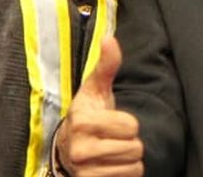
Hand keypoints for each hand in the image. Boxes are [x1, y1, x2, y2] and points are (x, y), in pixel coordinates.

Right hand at [57, 37, 142, 176]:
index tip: (113, 121)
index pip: (131, 126)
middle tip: (113, 138)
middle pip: (135, 148)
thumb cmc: (87, 115)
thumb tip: (110, 39)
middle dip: (130, 142)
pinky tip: (111, 165)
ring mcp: (85, 170)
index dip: (128, 123)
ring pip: (134, 166)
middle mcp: (81, 148)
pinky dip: (125, 173)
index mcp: (83, 121)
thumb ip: (106, 66)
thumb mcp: (95, 90)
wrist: (68, 148)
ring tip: (112, 151)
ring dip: (128, 159)